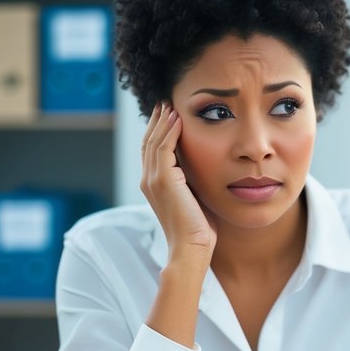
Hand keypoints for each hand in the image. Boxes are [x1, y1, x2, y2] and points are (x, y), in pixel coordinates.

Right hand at [140, 101, 215, 264]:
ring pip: (154, 141)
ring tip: (171, 105)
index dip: (158, 132)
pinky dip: (170, 131)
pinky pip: (164, 147)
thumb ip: (191, 182)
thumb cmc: (197, 230)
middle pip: (149, 142)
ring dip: (163, 121)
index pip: (152, 151)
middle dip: (157, 121)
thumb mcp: (193, 199)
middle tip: (166, 103)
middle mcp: (148, 180)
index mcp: (153, 185)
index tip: (169, 115)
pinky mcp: (163, 180)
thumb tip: (201, 169)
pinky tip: (178, 119)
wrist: (191, 247)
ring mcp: (153, 180)